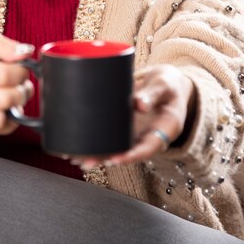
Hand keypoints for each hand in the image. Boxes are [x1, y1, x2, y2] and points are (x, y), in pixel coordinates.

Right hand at [0, 26, 34, 133]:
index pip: (4, 75)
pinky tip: (11, 104)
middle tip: (22, 79)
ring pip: (3, 117)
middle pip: (6, 98)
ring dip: (18, 103)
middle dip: (23, 87)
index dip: (22, 70)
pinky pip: (0, 127)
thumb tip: (25, 53)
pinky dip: (12, 117)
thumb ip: (4, 43)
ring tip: (18, 90)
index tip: (22, 65)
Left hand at [79, 64, 195, 168]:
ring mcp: (136, 132)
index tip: (116, 159)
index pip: (148, 147)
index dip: (132, 156)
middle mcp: (149, 135)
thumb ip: (153, 94)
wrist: (167, 82)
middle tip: (87, 161)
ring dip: (97, 153)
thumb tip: (139, 105)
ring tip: (75, 157)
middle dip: (107, 158)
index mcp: (165, 129)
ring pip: (117, 147)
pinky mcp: (125, 125)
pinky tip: (78, 144)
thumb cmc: (168, 84)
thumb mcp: (165, 85)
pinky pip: (111, 135)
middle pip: (128, 152)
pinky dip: (96, 140)